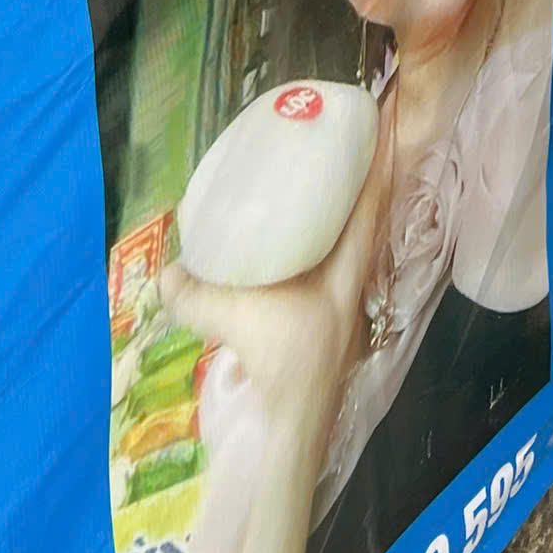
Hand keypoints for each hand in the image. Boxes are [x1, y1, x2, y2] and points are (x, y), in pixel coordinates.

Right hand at [160, 83, 399, 442]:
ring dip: (343, 217)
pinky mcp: (323, 336)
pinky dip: (318, 253)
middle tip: (346, 140)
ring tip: (321, 184)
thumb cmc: (279, 370)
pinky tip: (292, 254)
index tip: (387, 114)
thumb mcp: (234, 323)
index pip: (373, 205)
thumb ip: (196, 295)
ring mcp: (342, 314)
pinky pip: (327, 277)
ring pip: (351, 250)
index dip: (382, 160)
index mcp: (347, 276)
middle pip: (368, 222)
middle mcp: (353, 289)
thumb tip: (165, 269)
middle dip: (364, 181)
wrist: (289, 438)